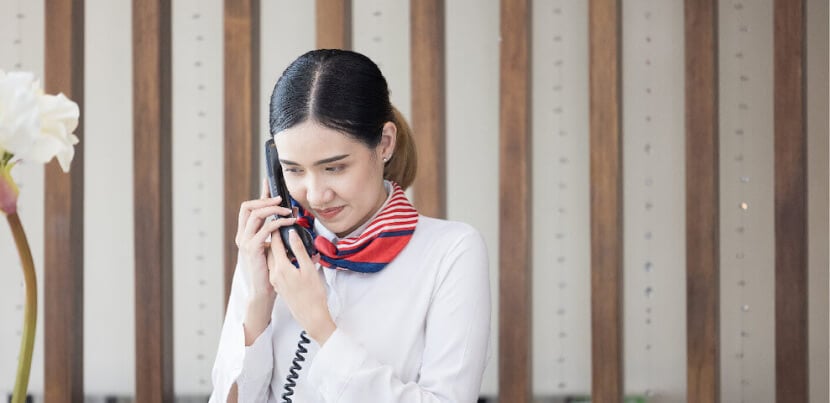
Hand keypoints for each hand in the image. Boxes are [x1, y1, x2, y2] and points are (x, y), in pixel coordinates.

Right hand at [235, 179, 295, 298]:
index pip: (248, 208)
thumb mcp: (273, 247)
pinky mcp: (252, 249)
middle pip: (248, 207)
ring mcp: (245, 242)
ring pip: (255, 215)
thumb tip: (288, 217)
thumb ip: (275, 233)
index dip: (259, 195)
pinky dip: (278, 223)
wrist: (263, 291)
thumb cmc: (270, 270)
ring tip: (288, 211)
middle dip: (265, 199)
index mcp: (245, 234)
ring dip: (273, 209)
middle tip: (282, 199)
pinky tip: (290, 223)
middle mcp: (242, 236)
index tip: (269, 183)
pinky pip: (265, 229)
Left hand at [268, 229, 335, 344]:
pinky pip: (276, 268)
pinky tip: (290, 258)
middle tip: (283, 227)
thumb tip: (292, 234)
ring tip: (287, 241)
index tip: (280, 220)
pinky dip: (281, 259)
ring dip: (278, 249)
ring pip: (273, 259)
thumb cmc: (313, 294)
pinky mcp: (280, 286)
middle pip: (272, 250)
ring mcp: (276, 281)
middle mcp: (274, 274)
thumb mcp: (308, 269)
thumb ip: (299, 250)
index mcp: (281, 268)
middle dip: (277, 238)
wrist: (311, 316)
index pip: (276, 244)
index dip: (278, 230)